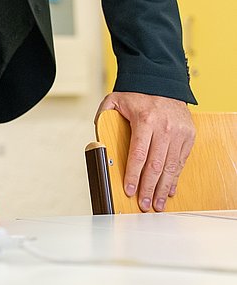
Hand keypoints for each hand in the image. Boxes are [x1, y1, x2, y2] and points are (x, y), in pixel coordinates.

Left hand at [97, 92, 195, 211]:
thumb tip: (96, 140)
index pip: (138, 155)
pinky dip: (175, 177)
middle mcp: (165, 128)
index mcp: (145, 120)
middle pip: (156, 165)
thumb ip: (103, 118)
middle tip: (144, 204)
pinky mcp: (188, 135)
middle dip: (149, 188)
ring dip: (163, 188)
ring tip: (157, 203)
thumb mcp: (113, 100)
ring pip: (171, 167)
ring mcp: (179, 132)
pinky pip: (181, 161)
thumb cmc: (137, 93)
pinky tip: (169, 189)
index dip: (134, 175)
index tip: (129, 190)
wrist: (162, 80)